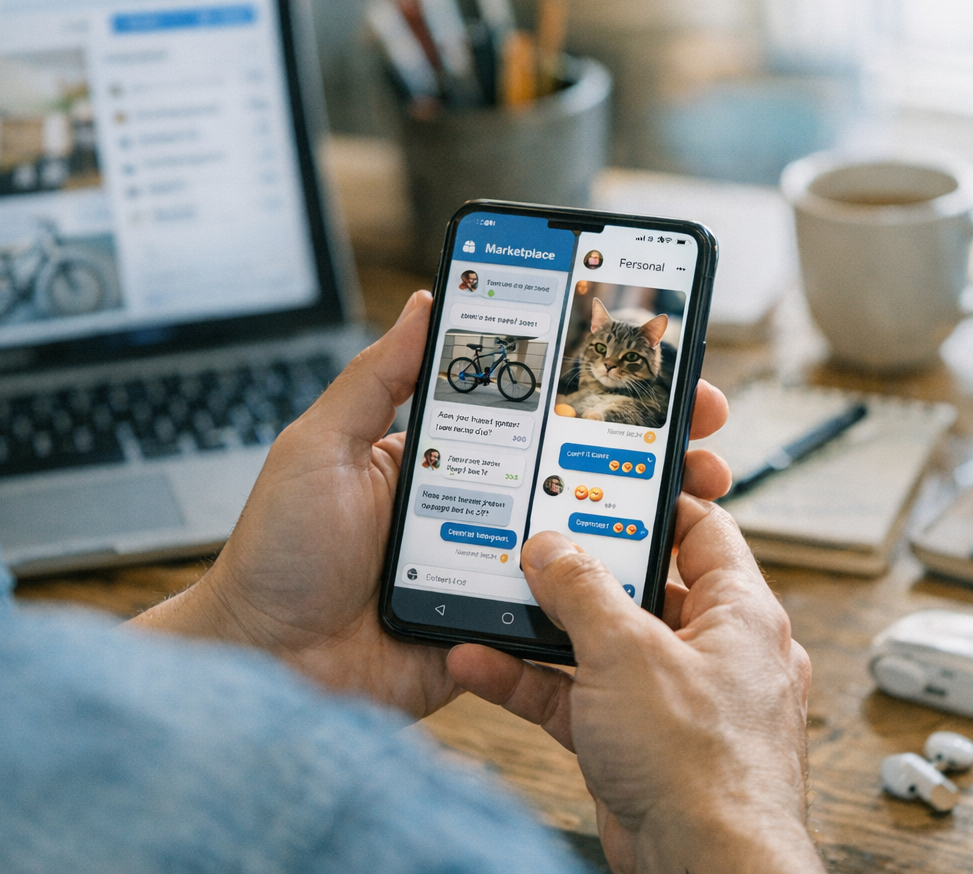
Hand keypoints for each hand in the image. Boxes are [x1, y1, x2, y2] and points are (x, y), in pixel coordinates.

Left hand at [133, 290, 734, 721]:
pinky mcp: (501, 629)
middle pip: (577, 465)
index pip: (530, 406)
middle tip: (699, 418)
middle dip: (646, 438)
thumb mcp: (320, 448)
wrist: (269, 668)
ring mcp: (495, 568)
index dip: (590, 381)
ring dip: (650, 507)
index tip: (649, 355)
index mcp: (440, 457)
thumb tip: (426, 304)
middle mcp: (477, 507)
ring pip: (588, 534)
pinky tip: (666, 567)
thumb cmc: (278, 556)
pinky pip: (570, 609)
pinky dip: (618, 592)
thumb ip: (377, 381)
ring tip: (702, 485)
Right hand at [448, 507, 819, 872]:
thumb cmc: (702, 764)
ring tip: (492, 598)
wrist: (702, 865)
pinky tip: (480, 664)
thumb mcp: (627, 650)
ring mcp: (675, 702)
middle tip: (532, 540)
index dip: (652, 501)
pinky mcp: (638, 744)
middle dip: (581, 571)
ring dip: (544, 630)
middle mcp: (714, 653)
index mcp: (741, 613)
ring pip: (602, 646)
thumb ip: (581, 590)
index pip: (703, 530)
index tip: (601, 482)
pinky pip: (580, 698)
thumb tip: (551, 548)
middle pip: (642, 588)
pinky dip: (534, 682)